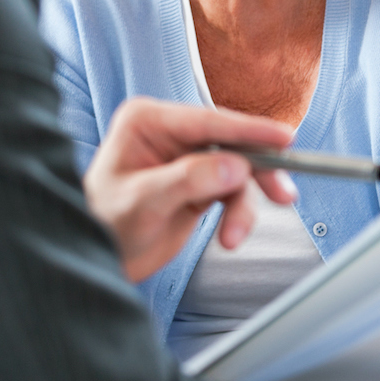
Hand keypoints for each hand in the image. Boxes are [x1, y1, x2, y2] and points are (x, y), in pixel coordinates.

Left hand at [87, 97, 298, 280]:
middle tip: (282, 192)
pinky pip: (233, 192)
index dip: (249, 130)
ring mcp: (186, 159)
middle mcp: (170, 135)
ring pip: (237, 172)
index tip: (283, 138)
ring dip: (243, 206)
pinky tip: (230, 236)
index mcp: (147, 122)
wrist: (97, 259)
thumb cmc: (102, 225)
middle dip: (257, 172)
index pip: (207, 121)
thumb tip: (235, 165)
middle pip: (230, 143)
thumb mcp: (142, 202)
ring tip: (234, 236)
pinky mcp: (199, 184)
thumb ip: (188, 180)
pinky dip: (237, 215)